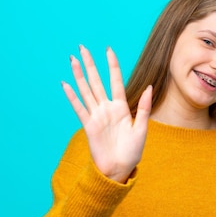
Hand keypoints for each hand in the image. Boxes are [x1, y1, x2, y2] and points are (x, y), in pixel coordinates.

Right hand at [62, 45, 152, 182]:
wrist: (119, 169)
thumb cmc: (132, 152)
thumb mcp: (142, 128)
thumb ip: (144, 107)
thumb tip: (150, 87)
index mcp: (121, 108)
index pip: (115, 81)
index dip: (112, 65)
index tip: (108, 50)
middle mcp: (107, 109)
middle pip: (97, 81)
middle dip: (90, 64)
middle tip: (82, 47)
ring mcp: (96, 116)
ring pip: (86, 91)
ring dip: (79, 75)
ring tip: (73, 60)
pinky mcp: (88, 126)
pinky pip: (79, 108)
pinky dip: (72, 96)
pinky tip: (65, 84)